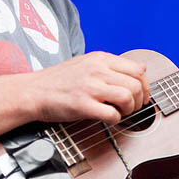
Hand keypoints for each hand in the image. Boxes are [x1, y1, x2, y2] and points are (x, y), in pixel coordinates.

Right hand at [25, 51, 149, 124]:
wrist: (33, 91)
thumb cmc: (58, 80)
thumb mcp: (86, 62)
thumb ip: (111, 65)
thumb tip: (141, 68)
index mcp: (100, 58)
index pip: (137, 69)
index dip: (145, 85)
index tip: (142, 96)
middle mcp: (97, 70)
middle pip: (136, 84)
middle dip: (139, 101)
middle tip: (131, 108)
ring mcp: (90, 87)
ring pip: (128, 98)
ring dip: (129, 110)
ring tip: (120, 113)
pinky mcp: (82, 105)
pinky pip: (112, 114)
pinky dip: (116, 120)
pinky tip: (108, 119)